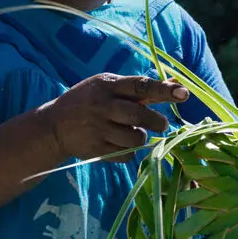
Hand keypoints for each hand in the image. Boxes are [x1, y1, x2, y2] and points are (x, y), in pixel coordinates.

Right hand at [34, 73, 188, 161]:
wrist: (54, 125)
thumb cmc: (90, 101)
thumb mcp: (109, 87)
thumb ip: (140, 88)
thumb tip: (176, 84)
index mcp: (107, 86)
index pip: (140, 85)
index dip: (164, 90)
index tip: (183, 94)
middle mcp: (102, 106)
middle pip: (139, 115)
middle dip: (157, 121)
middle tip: (162, 124)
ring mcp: (97, 129)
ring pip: (135, 138)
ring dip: (141, 137)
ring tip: (132, 132)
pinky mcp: (95, 150)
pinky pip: (126, 154)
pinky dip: (129, 151)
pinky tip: (119, 143)